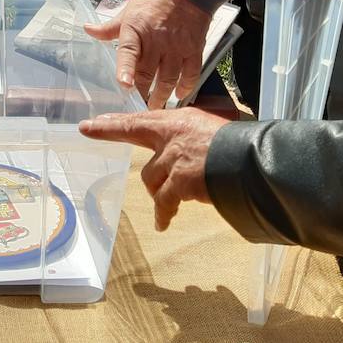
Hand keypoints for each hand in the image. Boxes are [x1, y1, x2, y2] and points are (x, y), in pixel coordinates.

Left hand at [79, 108, 228, 230]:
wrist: (254, 161)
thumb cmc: (240, 144)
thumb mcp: (215, 126)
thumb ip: (195, 134)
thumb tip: (190, 146)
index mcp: (179, 120)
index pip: (139, 120)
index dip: (112, 123)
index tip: (89, 124)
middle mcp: (172, 136)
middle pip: (138, 143)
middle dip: (119, 140)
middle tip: (90, 131)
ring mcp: (174, 159)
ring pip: (152, 179)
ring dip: (159, 190)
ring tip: (172, 199)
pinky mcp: (180, 182)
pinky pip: (164, 202)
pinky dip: (164, 213)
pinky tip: (162, 223)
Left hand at [85, 0, 209, 106]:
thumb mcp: (129, 8)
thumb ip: (110, 26)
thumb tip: (87, 30)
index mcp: (136, 28)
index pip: (129, 51)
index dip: (126, 69)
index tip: (124, 85)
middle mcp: (156, 39)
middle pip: (148, 72)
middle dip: (142, 93)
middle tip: (138, 106)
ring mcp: (176, 45)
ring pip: (168, 78)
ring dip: (161, 95)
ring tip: (155, 106)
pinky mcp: (194, 48)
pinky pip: (190, 74)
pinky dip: (185, 87)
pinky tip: (178, 94)